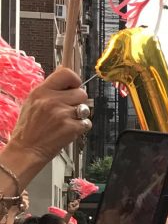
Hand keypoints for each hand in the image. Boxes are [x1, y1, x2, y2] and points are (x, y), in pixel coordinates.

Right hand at [2, 68, 90, 184]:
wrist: (26, 150)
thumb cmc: (29, 127)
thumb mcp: (32, 102)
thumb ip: (50, 89)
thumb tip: (66, 73)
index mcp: (41, 91)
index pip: (66, 73)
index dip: (74, 80)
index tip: (73, 87)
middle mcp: (51, 100)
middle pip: (81, 93)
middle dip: (77, 102)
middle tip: (66, 110)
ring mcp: (62, 114)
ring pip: (85, 108)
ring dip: (79, 115)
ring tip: (65, 121)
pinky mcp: (71, 128)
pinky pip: (86, 123)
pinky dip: (80, 127)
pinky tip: (67, 130)